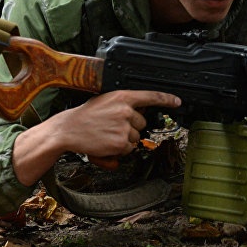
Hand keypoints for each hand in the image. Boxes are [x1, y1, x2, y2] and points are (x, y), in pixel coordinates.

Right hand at [60, 90, 179, 159]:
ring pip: (136, 138)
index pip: (150, 96)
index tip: (177, 101)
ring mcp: (124, 127)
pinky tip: (106, 144)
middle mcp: (126, 110)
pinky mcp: (121, 143)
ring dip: (124, 140)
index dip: (166, 99)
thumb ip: (123, 105)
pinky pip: (129, 150)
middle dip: (130, 127)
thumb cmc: (85, 116)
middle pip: (142, 123)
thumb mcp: (105, 101)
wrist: (68, 130)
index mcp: (122, 96)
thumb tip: (139, 113)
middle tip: (111, 126)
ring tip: (106, 135)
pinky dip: (119, 150)